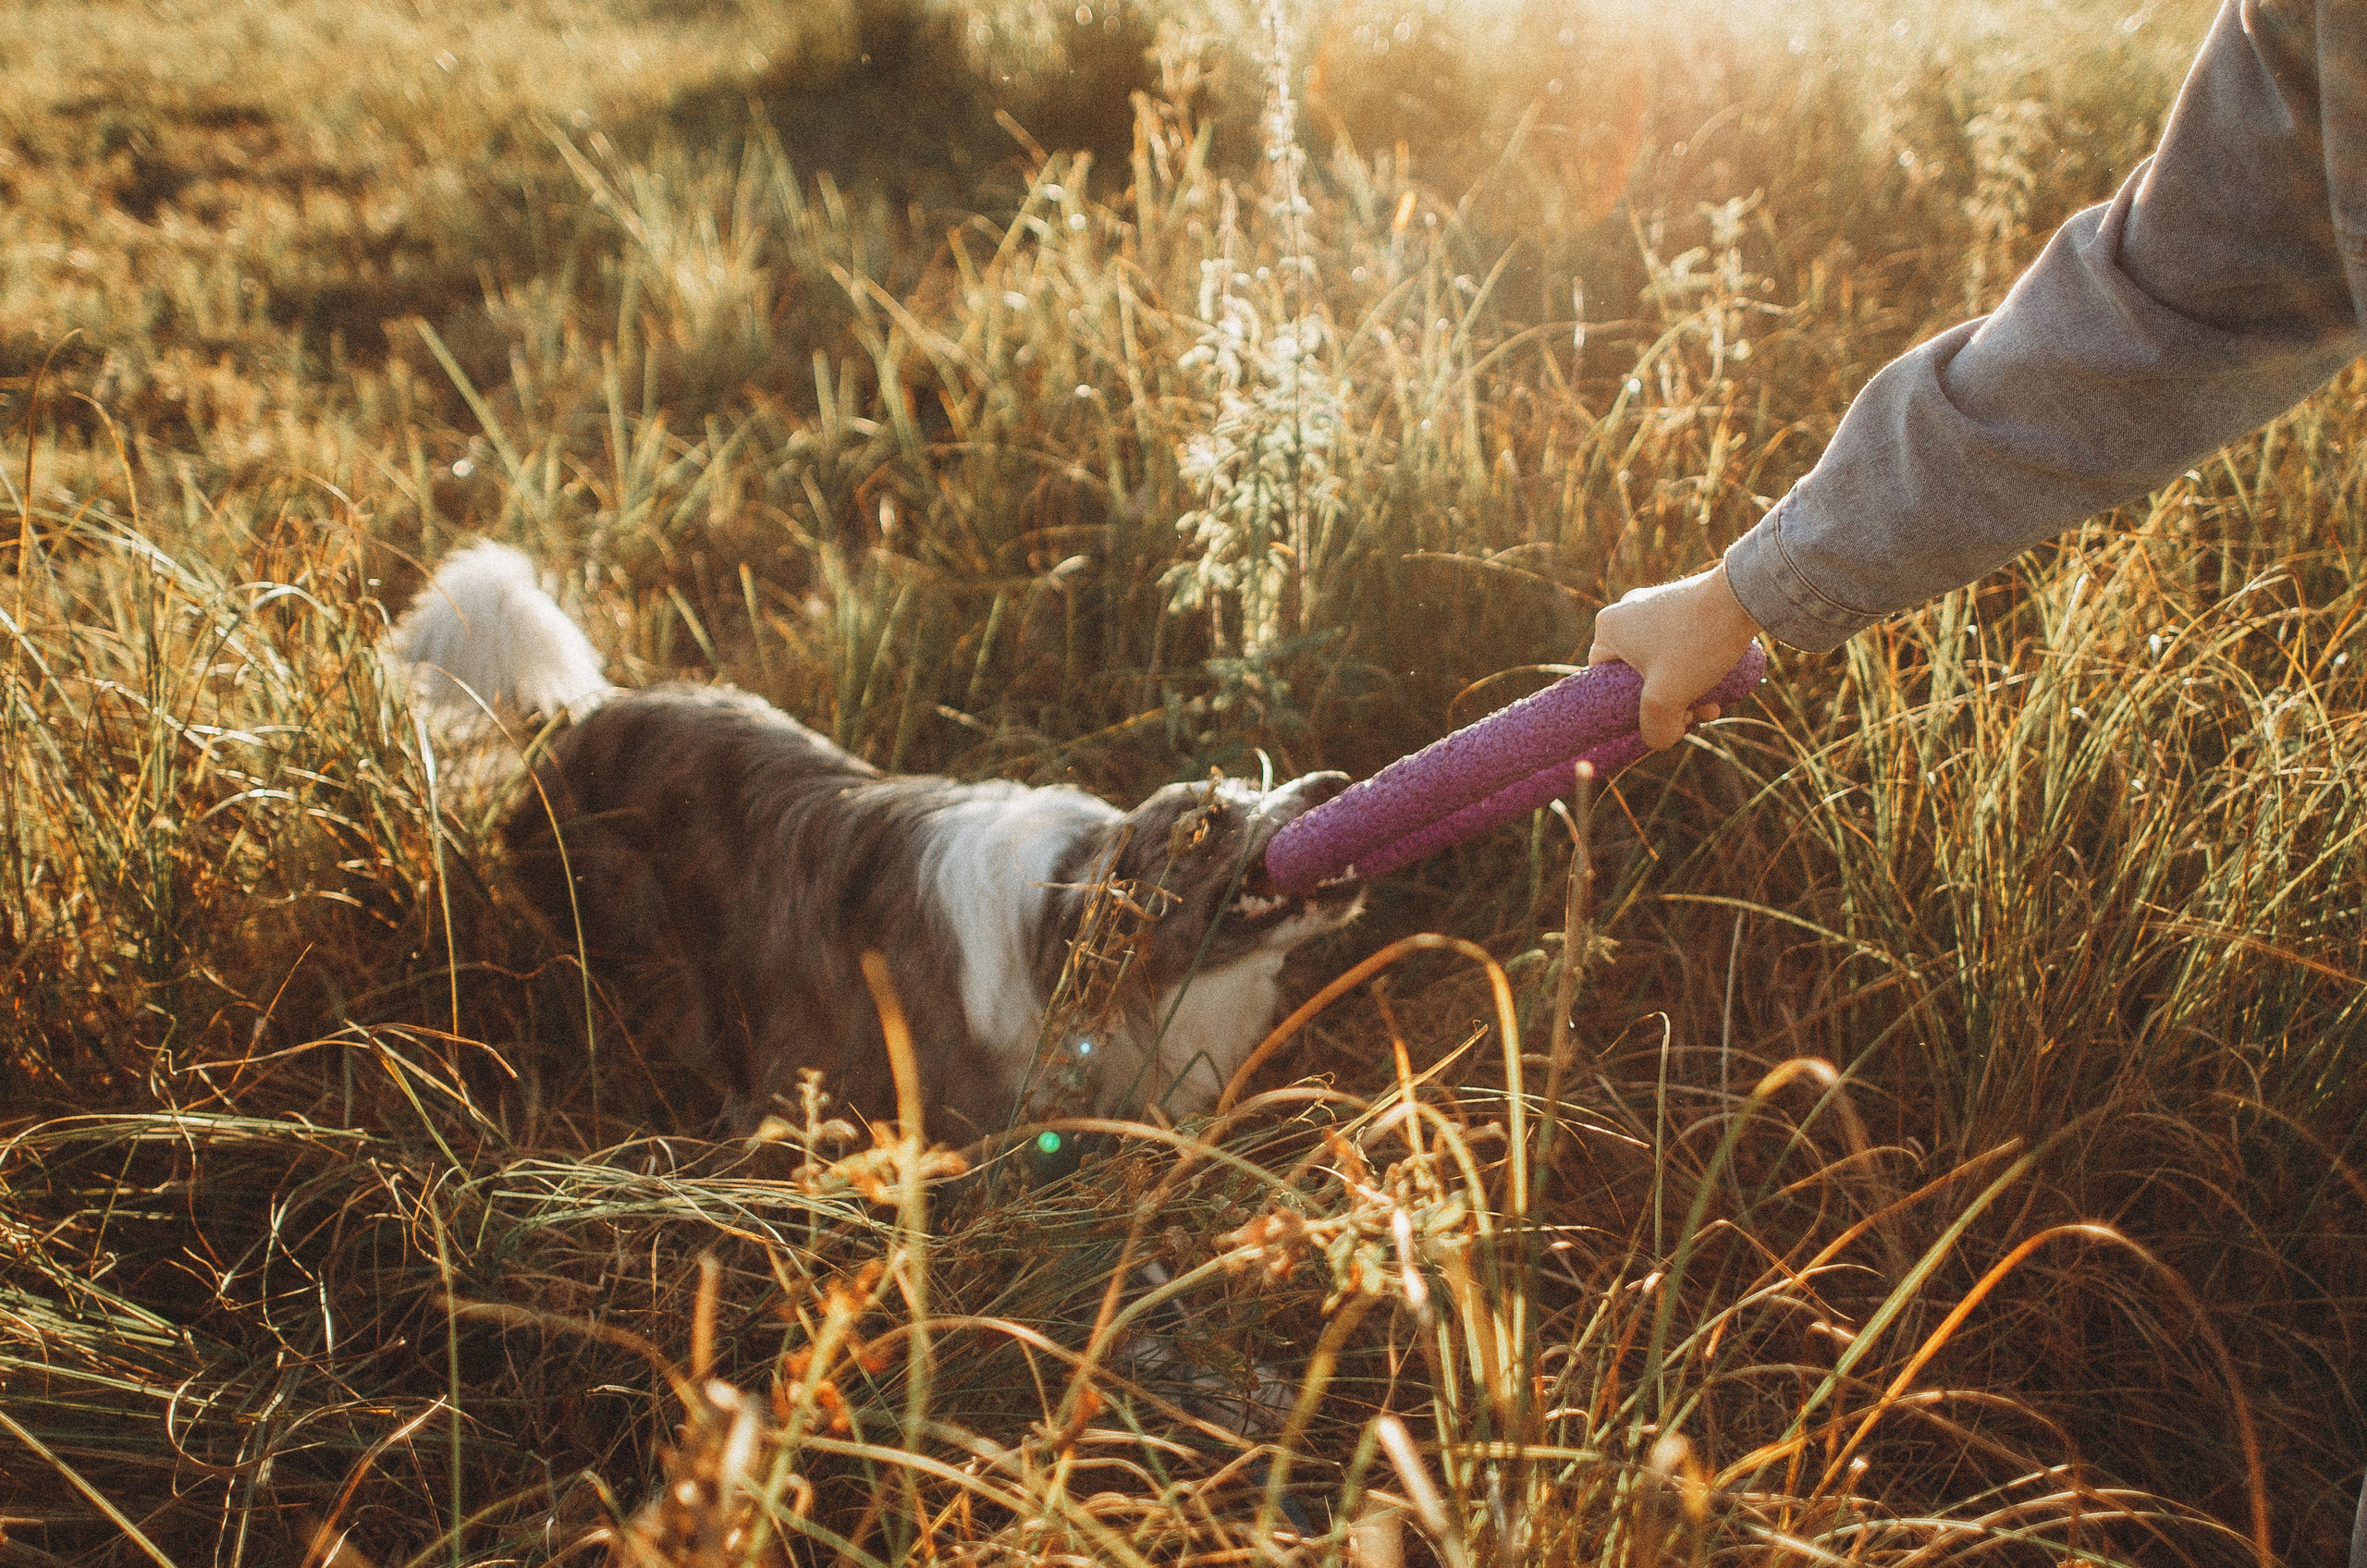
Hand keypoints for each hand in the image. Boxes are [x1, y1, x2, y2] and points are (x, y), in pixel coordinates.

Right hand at [1587, 560, 1763, 749]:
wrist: (1744, 598)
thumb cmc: (1697, 645)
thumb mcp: (1666, 700)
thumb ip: (1654, 730)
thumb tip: (1659, 739)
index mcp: (1608, 627)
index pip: (1601, 681)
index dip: (1627, 708)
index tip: (1658, 717)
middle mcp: (1627, 611)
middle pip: (1638, 677)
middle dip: (1667, 703)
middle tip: (1692, 716)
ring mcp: (1656, 604)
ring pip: (1664, 664)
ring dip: (1686, 690)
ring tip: (1713, 703)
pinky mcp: (1684, 603)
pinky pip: (1681, 646)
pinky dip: (1696, 667)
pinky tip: (1721, 681)